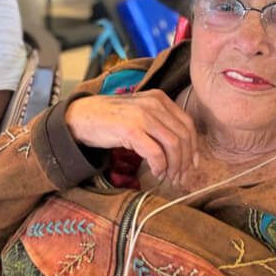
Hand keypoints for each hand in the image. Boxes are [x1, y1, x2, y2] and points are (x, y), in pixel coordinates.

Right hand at [66, 91, 198, 182]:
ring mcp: (142, 116)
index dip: (193, 148)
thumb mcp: (140, 114)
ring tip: (168, 177)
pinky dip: (159, 166)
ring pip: (173, 146)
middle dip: (184, 161)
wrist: (82, 116)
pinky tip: (156, 172)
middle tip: (179, 177)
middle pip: (183, 137)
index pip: (188, 124)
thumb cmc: (111, 119)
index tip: (191, 165)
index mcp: (160, 99)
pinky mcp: (131, 129)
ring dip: (173, 166)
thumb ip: (159, 124)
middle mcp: (154, 104)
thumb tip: (182, 150)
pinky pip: (155, 153)